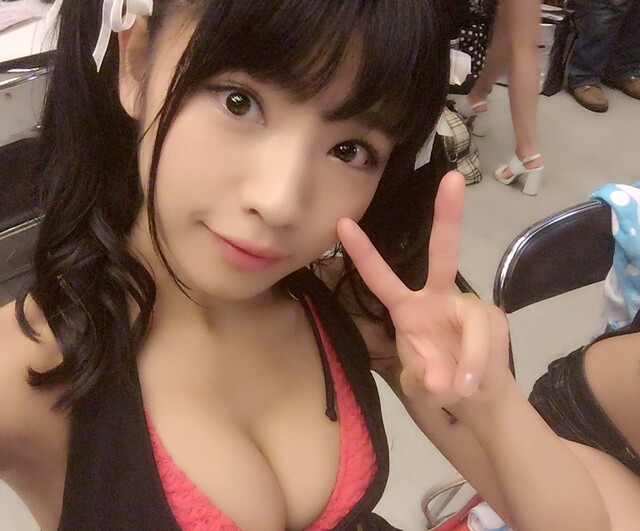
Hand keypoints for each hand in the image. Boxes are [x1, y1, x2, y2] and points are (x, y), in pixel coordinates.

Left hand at [337, 171, 510, 408]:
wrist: (477, 397)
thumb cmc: (437, 383)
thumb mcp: (419, 386)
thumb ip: (422, 380)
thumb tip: (439, 378)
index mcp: (407, 308)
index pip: (380, 278)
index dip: (363, 252)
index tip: (342, 222)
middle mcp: (438, 296)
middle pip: (445, 251)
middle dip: (448, 215)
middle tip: (452, 179)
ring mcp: (468, 305)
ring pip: (475, 320)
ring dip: (470, 358)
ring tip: (462, 390)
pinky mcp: (493, 319)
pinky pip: (490, 338)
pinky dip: (481, 364)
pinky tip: (475, 384)